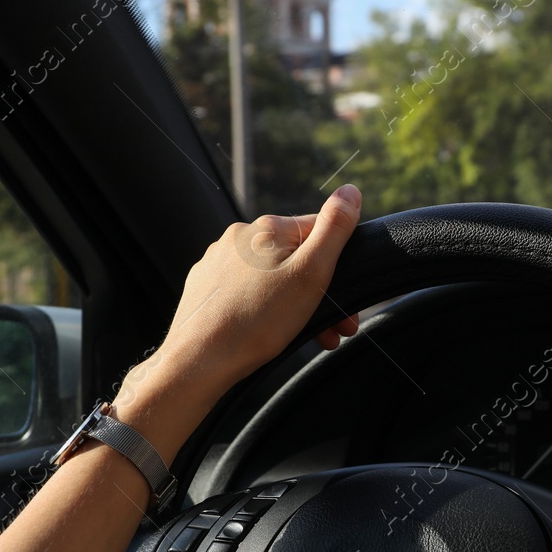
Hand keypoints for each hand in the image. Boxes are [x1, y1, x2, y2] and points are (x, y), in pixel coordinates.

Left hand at [112, 185, 362, 455]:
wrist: (199, 360)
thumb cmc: (258, 321)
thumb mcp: (311, 273)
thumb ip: (334, 229)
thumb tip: (351, 191)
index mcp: (267, 228)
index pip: (318, 233)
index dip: (340, 268)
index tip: (348, 307)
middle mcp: (238, 238)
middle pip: (295, 260)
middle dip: (319, 295)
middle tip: (335, 331)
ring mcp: (217, 263)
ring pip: (270, 279)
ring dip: (294, 306)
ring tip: (306, 338)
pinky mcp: (204, 288)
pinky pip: (245, 294)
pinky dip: (264, 311)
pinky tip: (269, 334)